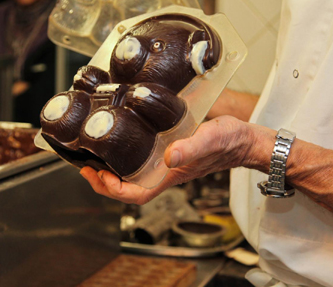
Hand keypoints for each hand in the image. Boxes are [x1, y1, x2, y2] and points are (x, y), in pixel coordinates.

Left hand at [80, 115, 269, 204]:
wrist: (246, 139)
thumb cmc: (231, 141)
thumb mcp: (210, 138)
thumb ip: (191, 147)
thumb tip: (168, 157)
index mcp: (172, 174)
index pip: (137, 194)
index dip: (114, 190)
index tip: (97, 176)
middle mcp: (166, 172)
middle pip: (129, 189)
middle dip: (104, 182)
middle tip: (86, 167)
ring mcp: (168, 165)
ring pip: (134, 177)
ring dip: (112, 172)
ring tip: (95, 158)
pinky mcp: (171, 154)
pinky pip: (143, 163)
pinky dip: (127, 159)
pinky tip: (121, 146)